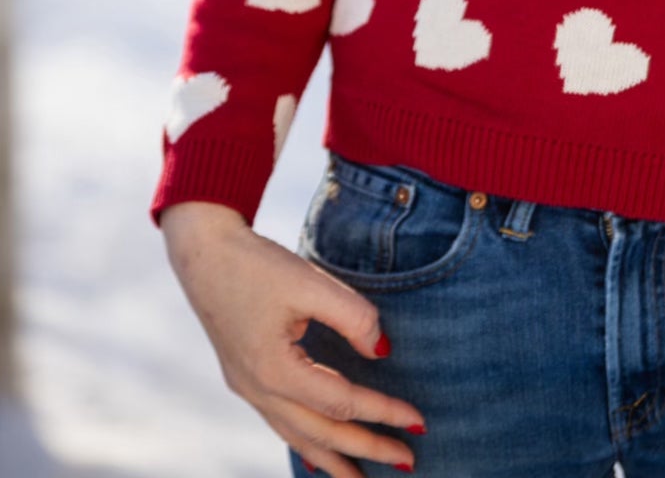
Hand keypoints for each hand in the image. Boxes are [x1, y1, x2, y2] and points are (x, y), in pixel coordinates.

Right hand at [161, 201, 425, 476]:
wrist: (201, 251)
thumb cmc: (257, 264)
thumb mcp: (310, 282)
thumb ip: (353, 317)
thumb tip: (382, 352)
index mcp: (274, 371)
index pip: (342, 403)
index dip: (383, 413)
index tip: (419, 422)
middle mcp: (258, 390)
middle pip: (321, 433)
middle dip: (366, 451)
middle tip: (409, 463)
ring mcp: (247, 388)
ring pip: (297, 436)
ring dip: (334, 458)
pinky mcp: (244, 377)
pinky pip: (281, 423)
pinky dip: (305, 442)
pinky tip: (318, 452)